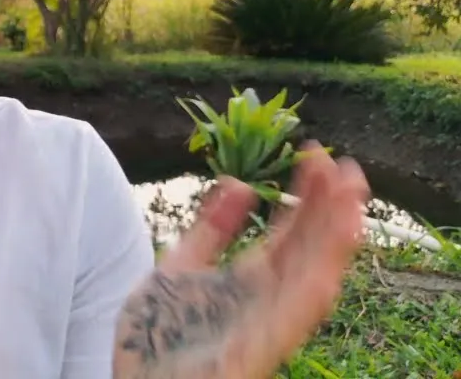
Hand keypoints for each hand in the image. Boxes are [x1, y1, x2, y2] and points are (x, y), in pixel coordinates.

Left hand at [112, 141, 369, 378]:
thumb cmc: (156, 335)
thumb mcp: (180, 266)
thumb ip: (210, 229)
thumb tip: (240, 182)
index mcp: (250, 279)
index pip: (291, 231)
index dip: (307, 196)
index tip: (315, 155)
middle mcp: (265, 300)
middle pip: (309, 249)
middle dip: (330, 210)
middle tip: (345, 166)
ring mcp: (264, 326)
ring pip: (312, 281)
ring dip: (334, 244)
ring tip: (350, 202)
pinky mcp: (254, 352)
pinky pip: (288, 325)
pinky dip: (308, 297)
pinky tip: (325, 271)